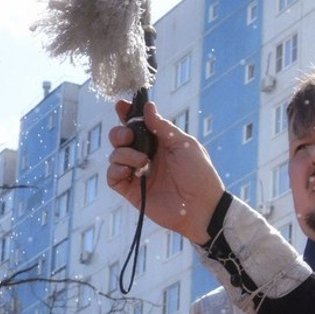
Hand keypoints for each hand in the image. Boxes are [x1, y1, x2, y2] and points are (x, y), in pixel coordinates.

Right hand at [106, 99, 223, 242]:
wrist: (202, 207)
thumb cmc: (199, 174)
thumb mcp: (184, 144)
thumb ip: (163, 127)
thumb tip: (148, 107)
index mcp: (160, 143)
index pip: (138, 125)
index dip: (127, 114)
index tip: (121, 106)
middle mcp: (146, 156)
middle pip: (120, 138)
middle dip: (119, 132)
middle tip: (129, 136)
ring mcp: (138, 174)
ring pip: (115, 155)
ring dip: (123, 153)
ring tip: (142, 161)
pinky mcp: (132, 191)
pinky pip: (112, 177)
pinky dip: (116, 170)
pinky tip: (130, 170)